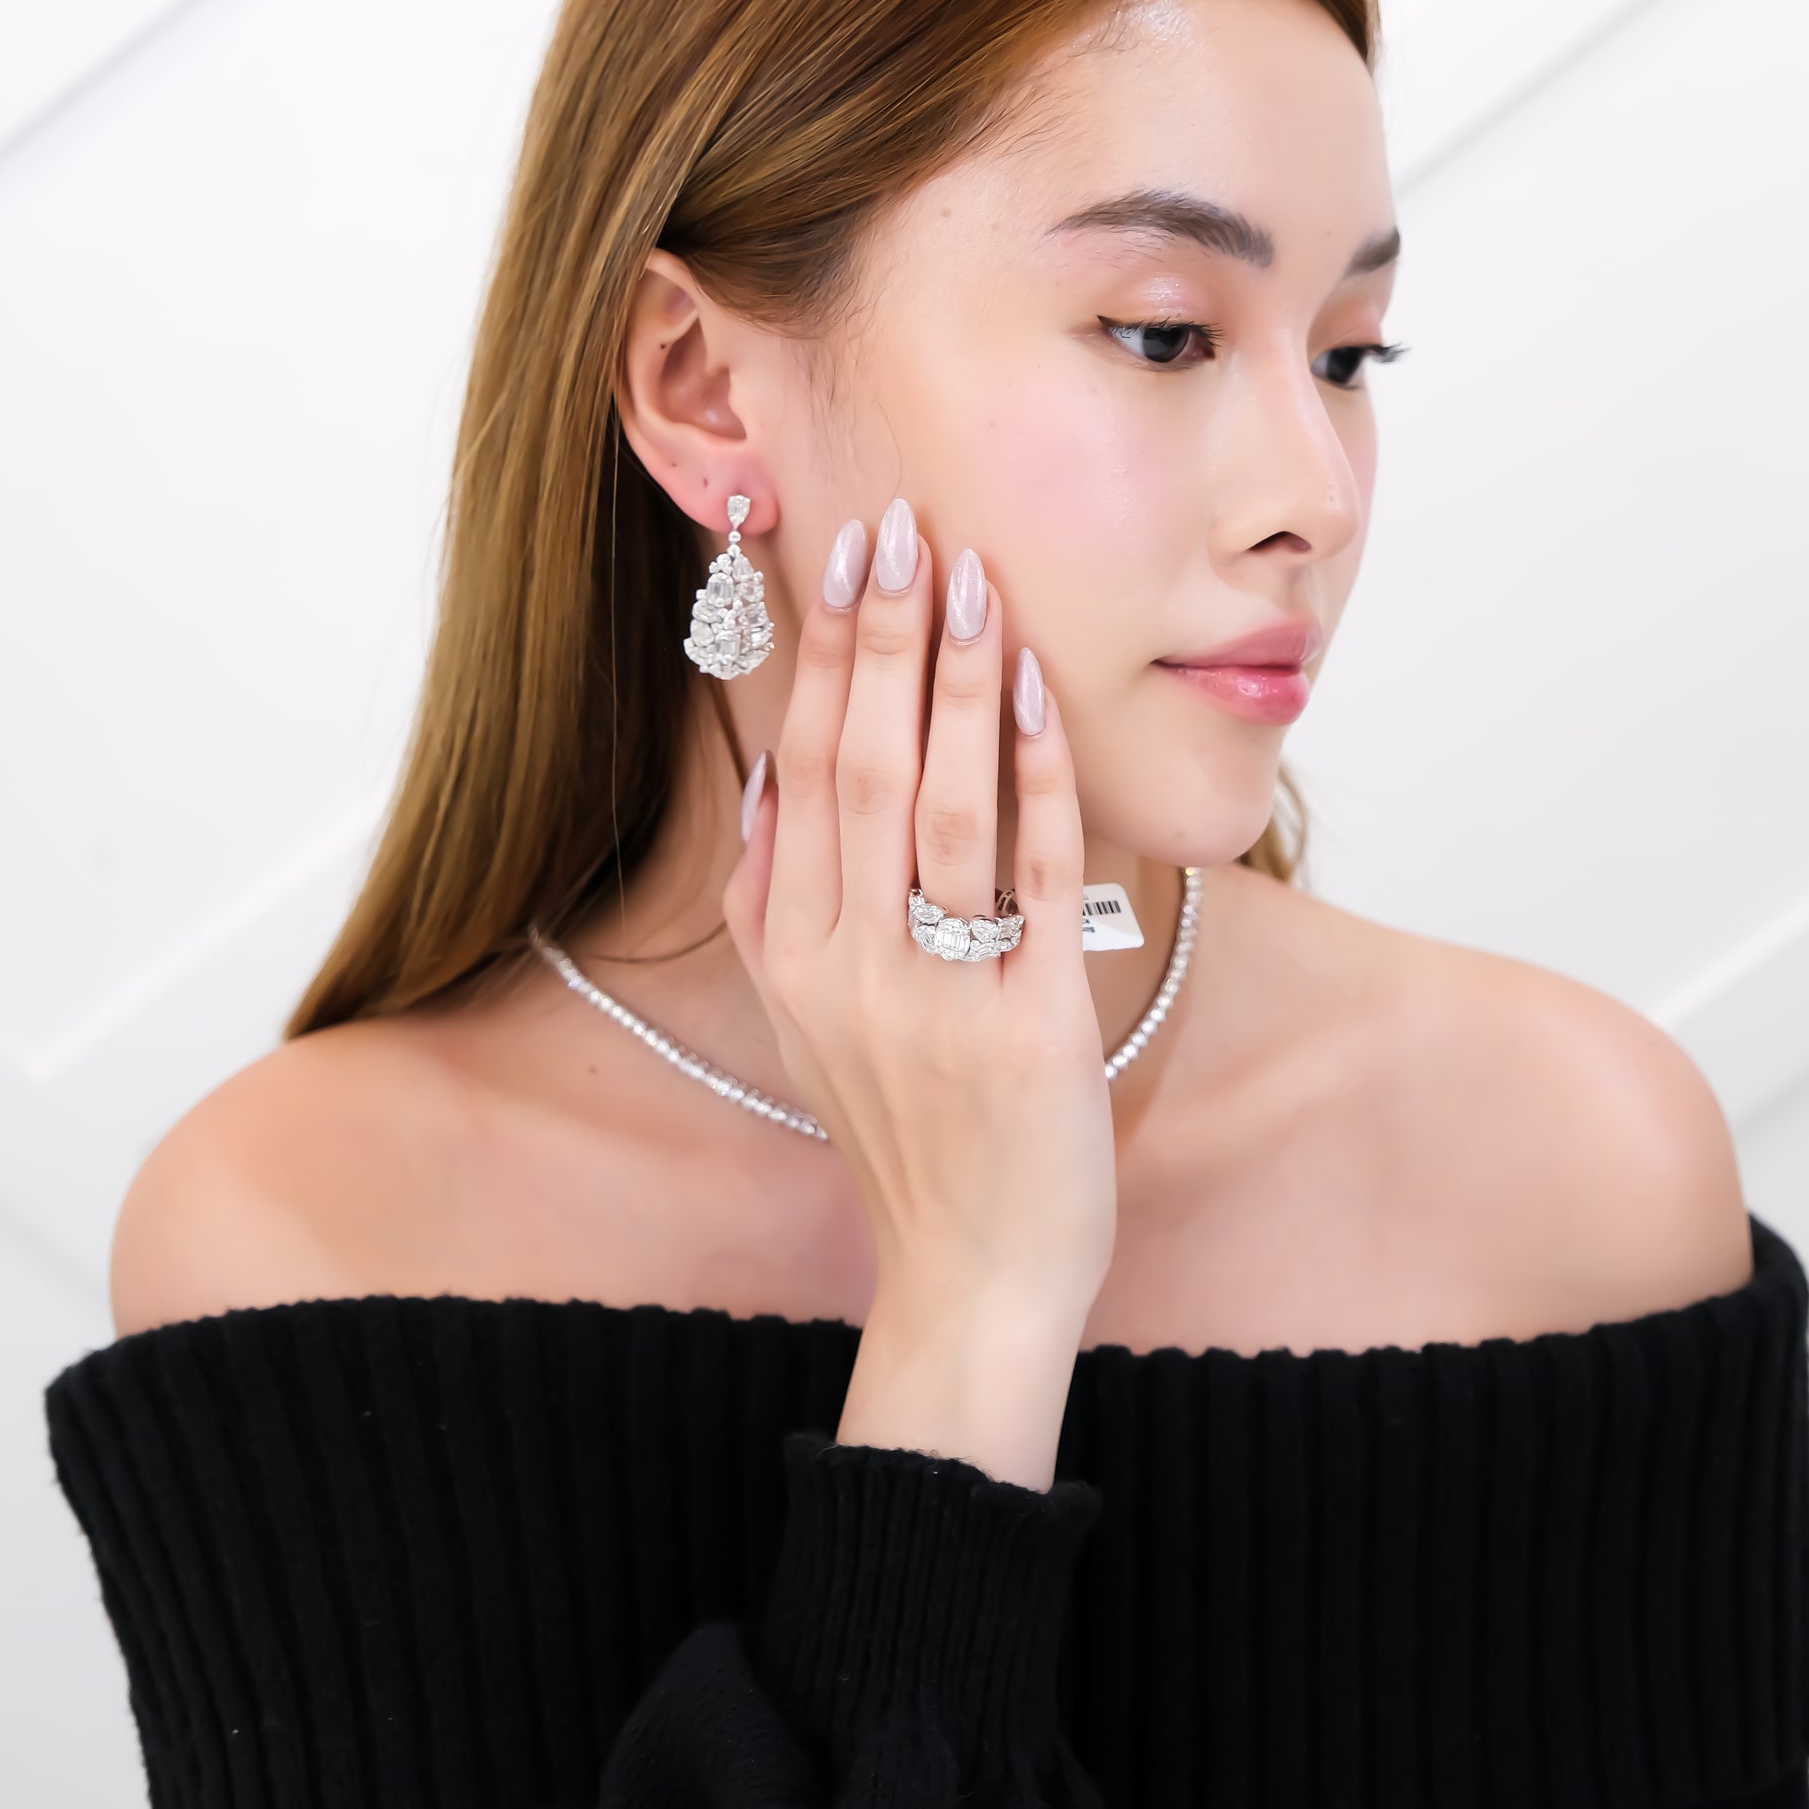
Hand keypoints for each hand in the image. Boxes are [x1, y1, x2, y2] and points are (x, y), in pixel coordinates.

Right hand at [721, 495, 1115, 1482]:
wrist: (974, 1280)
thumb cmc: (904, 1136)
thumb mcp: (806, 1024)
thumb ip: (771, 903)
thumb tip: (769, 776)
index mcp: (788, 956)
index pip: (799, 772)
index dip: (821, 657)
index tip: (841, 558)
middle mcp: (848, 969)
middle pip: (858, 769)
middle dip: (882, 639)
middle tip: (904, 528)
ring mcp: (939, 998)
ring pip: (939, 807)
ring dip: (957, 683)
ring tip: (974, 576)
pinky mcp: (1032, 1026)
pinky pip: (1034, 876)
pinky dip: (1036, 776)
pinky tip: (1039, 690)